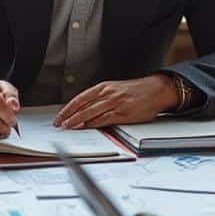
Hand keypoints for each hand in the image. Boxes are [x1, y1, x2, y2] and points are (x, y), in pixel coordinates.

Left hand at [53, 75, 178, 128]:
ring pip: (91, 114)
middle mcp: (108, 94)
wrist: (155, 90)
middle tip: (59, 125)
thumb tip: (84, 110)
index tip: (59, 116)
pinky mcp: (124, 114)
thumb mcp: (115, 89)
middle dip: (69, 117)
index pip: (80, 98)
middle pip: (83, 107)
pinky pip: (104, 120)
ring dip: (78, 122)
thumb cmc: (135, 91)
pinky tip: (87, 128)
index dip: (67, 109)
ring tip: (69, 128)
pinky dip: (94, 125)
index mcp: (104, 87)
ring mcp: (116, 104)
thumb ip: (100, 98)